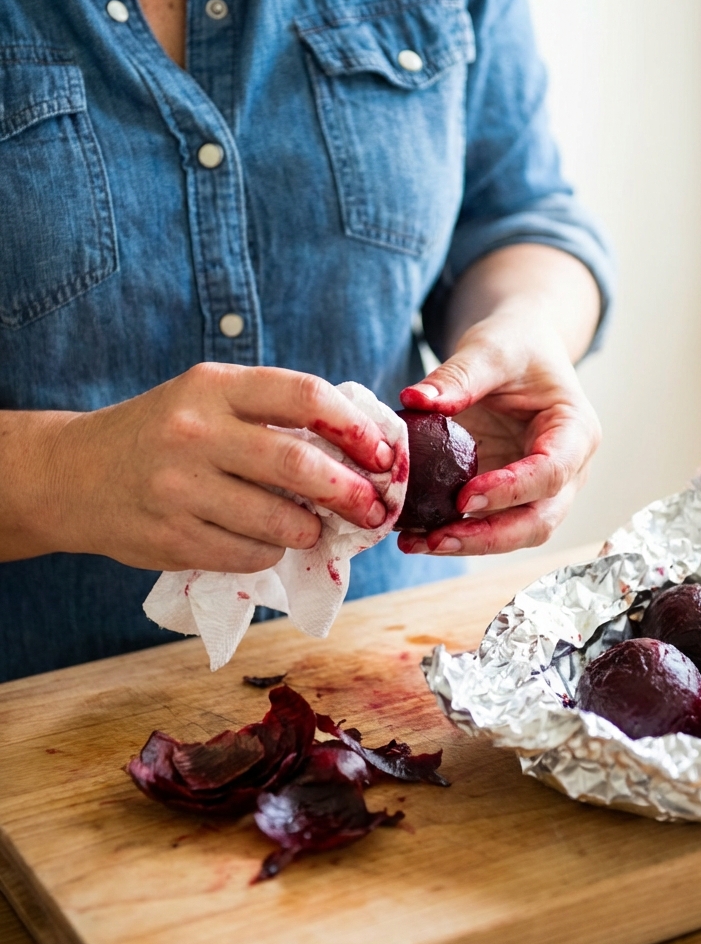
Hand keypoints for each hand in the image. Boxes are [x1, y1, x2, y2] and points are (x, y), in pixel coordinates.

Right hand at [19, 364, 393, 571]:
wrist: (74, 474)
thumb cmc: (162, 432)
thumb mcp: (208, 399)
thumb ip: (272, 412)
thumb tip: (361, 446)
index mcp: (213, 387)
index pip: (303, 396)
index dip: (355, 427)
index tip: (382, 452)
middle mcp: (195, 433)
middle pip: (298, 464)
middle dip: (350, 491)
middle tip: (373, 507)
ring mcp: (179, 489)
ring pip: (279, 521)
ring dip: (310, 530)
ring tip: (314, 528)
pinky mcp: (171, 538)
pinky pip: (248, 555)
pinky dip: (271, 553)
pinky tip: (266, 542)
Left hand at [396, 302, 600, 556]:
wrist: (520, 350)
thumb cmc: (515, 346)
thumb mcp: (489, 348)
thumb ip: (458, 375)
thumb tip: (415, 400)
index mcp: (575, 432)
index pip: (552, 472)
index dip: (511, 490)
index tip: (465, 497)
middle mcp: (567, 470)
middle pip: (540, 520)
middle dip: (489, 537)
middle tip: (436, 539)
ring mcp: (541, 490)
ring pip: (516, 533)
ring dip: (469, 544)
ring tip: (416, 543)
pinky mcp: (511, 497)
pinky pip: (489, 525)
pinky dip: (455, 533)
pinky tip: (415, 534)